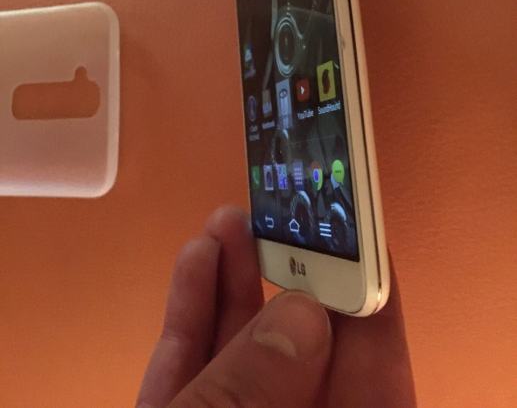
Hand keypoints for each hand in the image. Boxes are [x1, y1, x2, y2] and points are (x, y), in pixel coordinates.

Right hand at [136, 206, 416, 406]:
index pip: (373, 380)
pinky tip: (197, 258)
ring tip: (232, 218)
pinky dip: (193, 309)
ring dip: (236, 275)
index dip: (370, 309)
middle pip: (301, 351)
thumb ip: (255, 393)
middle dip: (291, 273)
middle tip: (286, 212)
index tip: (361, 243)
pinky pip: (194, 362)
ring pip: (243, 348)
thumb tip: (301, 314)